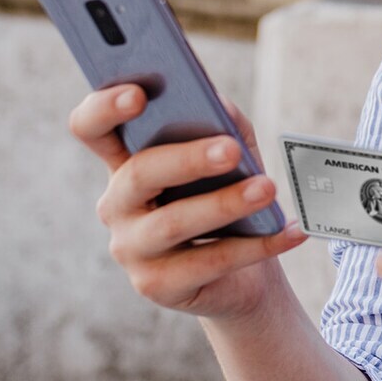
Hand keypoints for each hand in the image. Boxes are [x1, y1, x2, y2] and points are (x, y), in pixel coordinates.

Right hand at [69, 85, 306, 321]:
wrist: (242, 272)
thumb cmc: (226, 196)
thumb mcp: (229, 152)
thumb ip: (220, 121)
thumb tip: (217, 105)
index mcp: (123, 160)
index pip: (91, 128)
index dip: (104, 108)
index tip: (139, 95)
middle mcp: (117, 204)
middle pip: (138, 173)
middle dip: (187, 159)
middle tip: (232, 150)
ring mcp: (131, 248)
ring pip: (172, 223)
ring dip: (224, 204)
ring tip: (267, 189)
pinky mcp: (156, 285)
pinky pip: (208, 263)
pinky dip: (256, 246)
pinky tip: (290, 232)